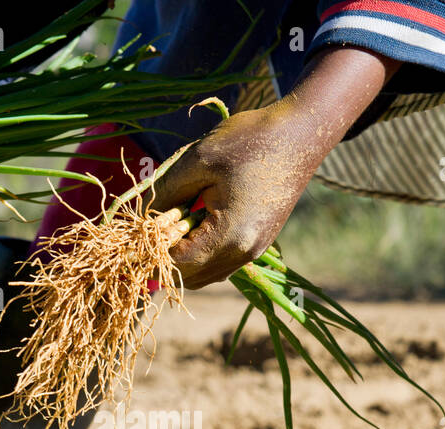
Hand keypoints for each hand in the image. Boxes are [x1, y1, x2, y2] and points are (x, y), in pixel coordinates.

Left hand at [149, 47, 398, 288]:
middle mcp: (244, 253)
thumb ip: (166, 193)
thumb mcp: (198, 160)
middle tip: (159, 221)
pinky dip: (203, 251)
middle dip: (169, 256)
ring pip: (206, 274)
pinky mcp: (259, 243)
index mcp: (231, 237)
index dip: (155, 248)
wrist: (301, 134)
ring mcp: (255, 251)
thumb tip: (143, 218)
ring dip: (186, 256)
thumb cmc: (250, 140)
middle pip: (191, 277)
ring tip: (177, 219)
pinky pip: (222, 262)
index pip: (178, 263)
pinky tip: (197, 221)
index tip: (145, 224)